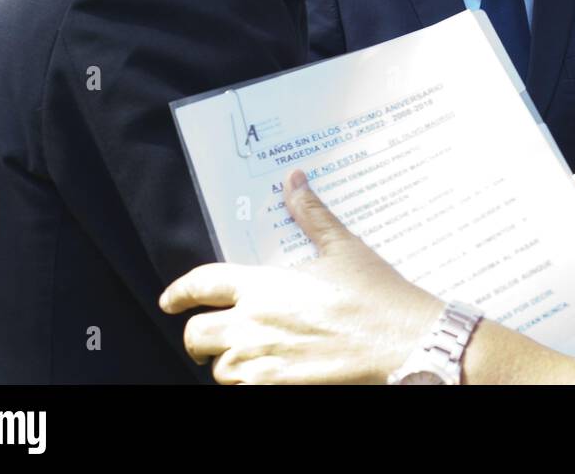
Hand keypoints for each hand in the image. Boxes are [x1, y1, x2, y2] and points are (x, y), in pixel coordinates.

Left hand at [159, 169, 441, 383]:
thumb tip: (294, 180)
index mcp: (266, 285)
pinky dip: (246, 386)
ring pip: (219, 370)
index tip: (169, 300)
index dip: (179, 292)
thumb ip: (311, 215)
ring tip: (242, 359)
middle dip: (197, 335)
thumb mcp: (344, 249)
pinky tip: (263, 378)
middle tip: (206, 338)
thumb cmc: (377, 295)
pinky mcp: (279, 389)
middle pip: (197, 334)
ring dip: (225, 363)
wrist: (404, 342)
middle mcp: (255, 324)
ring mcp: (265, 362)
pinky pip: (242, 393)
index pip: (202, 284)